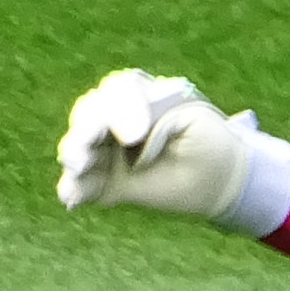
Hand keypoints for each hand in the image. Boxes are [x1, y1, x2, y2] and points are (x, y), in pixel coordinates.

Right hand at [57, 69, 260, 218]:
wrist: (218, 179)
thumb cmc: (208, 142)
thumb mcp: (192, 121)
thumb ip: (157, 117)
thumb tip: (126, 137)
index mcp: (137, 98)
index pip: (115, 92)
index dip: (117, 110)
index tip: (135, 135)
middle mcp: (115, 122)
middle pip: (87, 117)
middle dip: (83, 134)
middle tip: (84, 154)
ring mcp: (108, 152)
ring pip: (78, 148)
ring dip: (73, 157)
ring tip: (77, 170)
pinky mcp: (107, 182)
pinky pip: (83, 185)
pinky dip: (74, 189)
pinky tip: (71, 198)